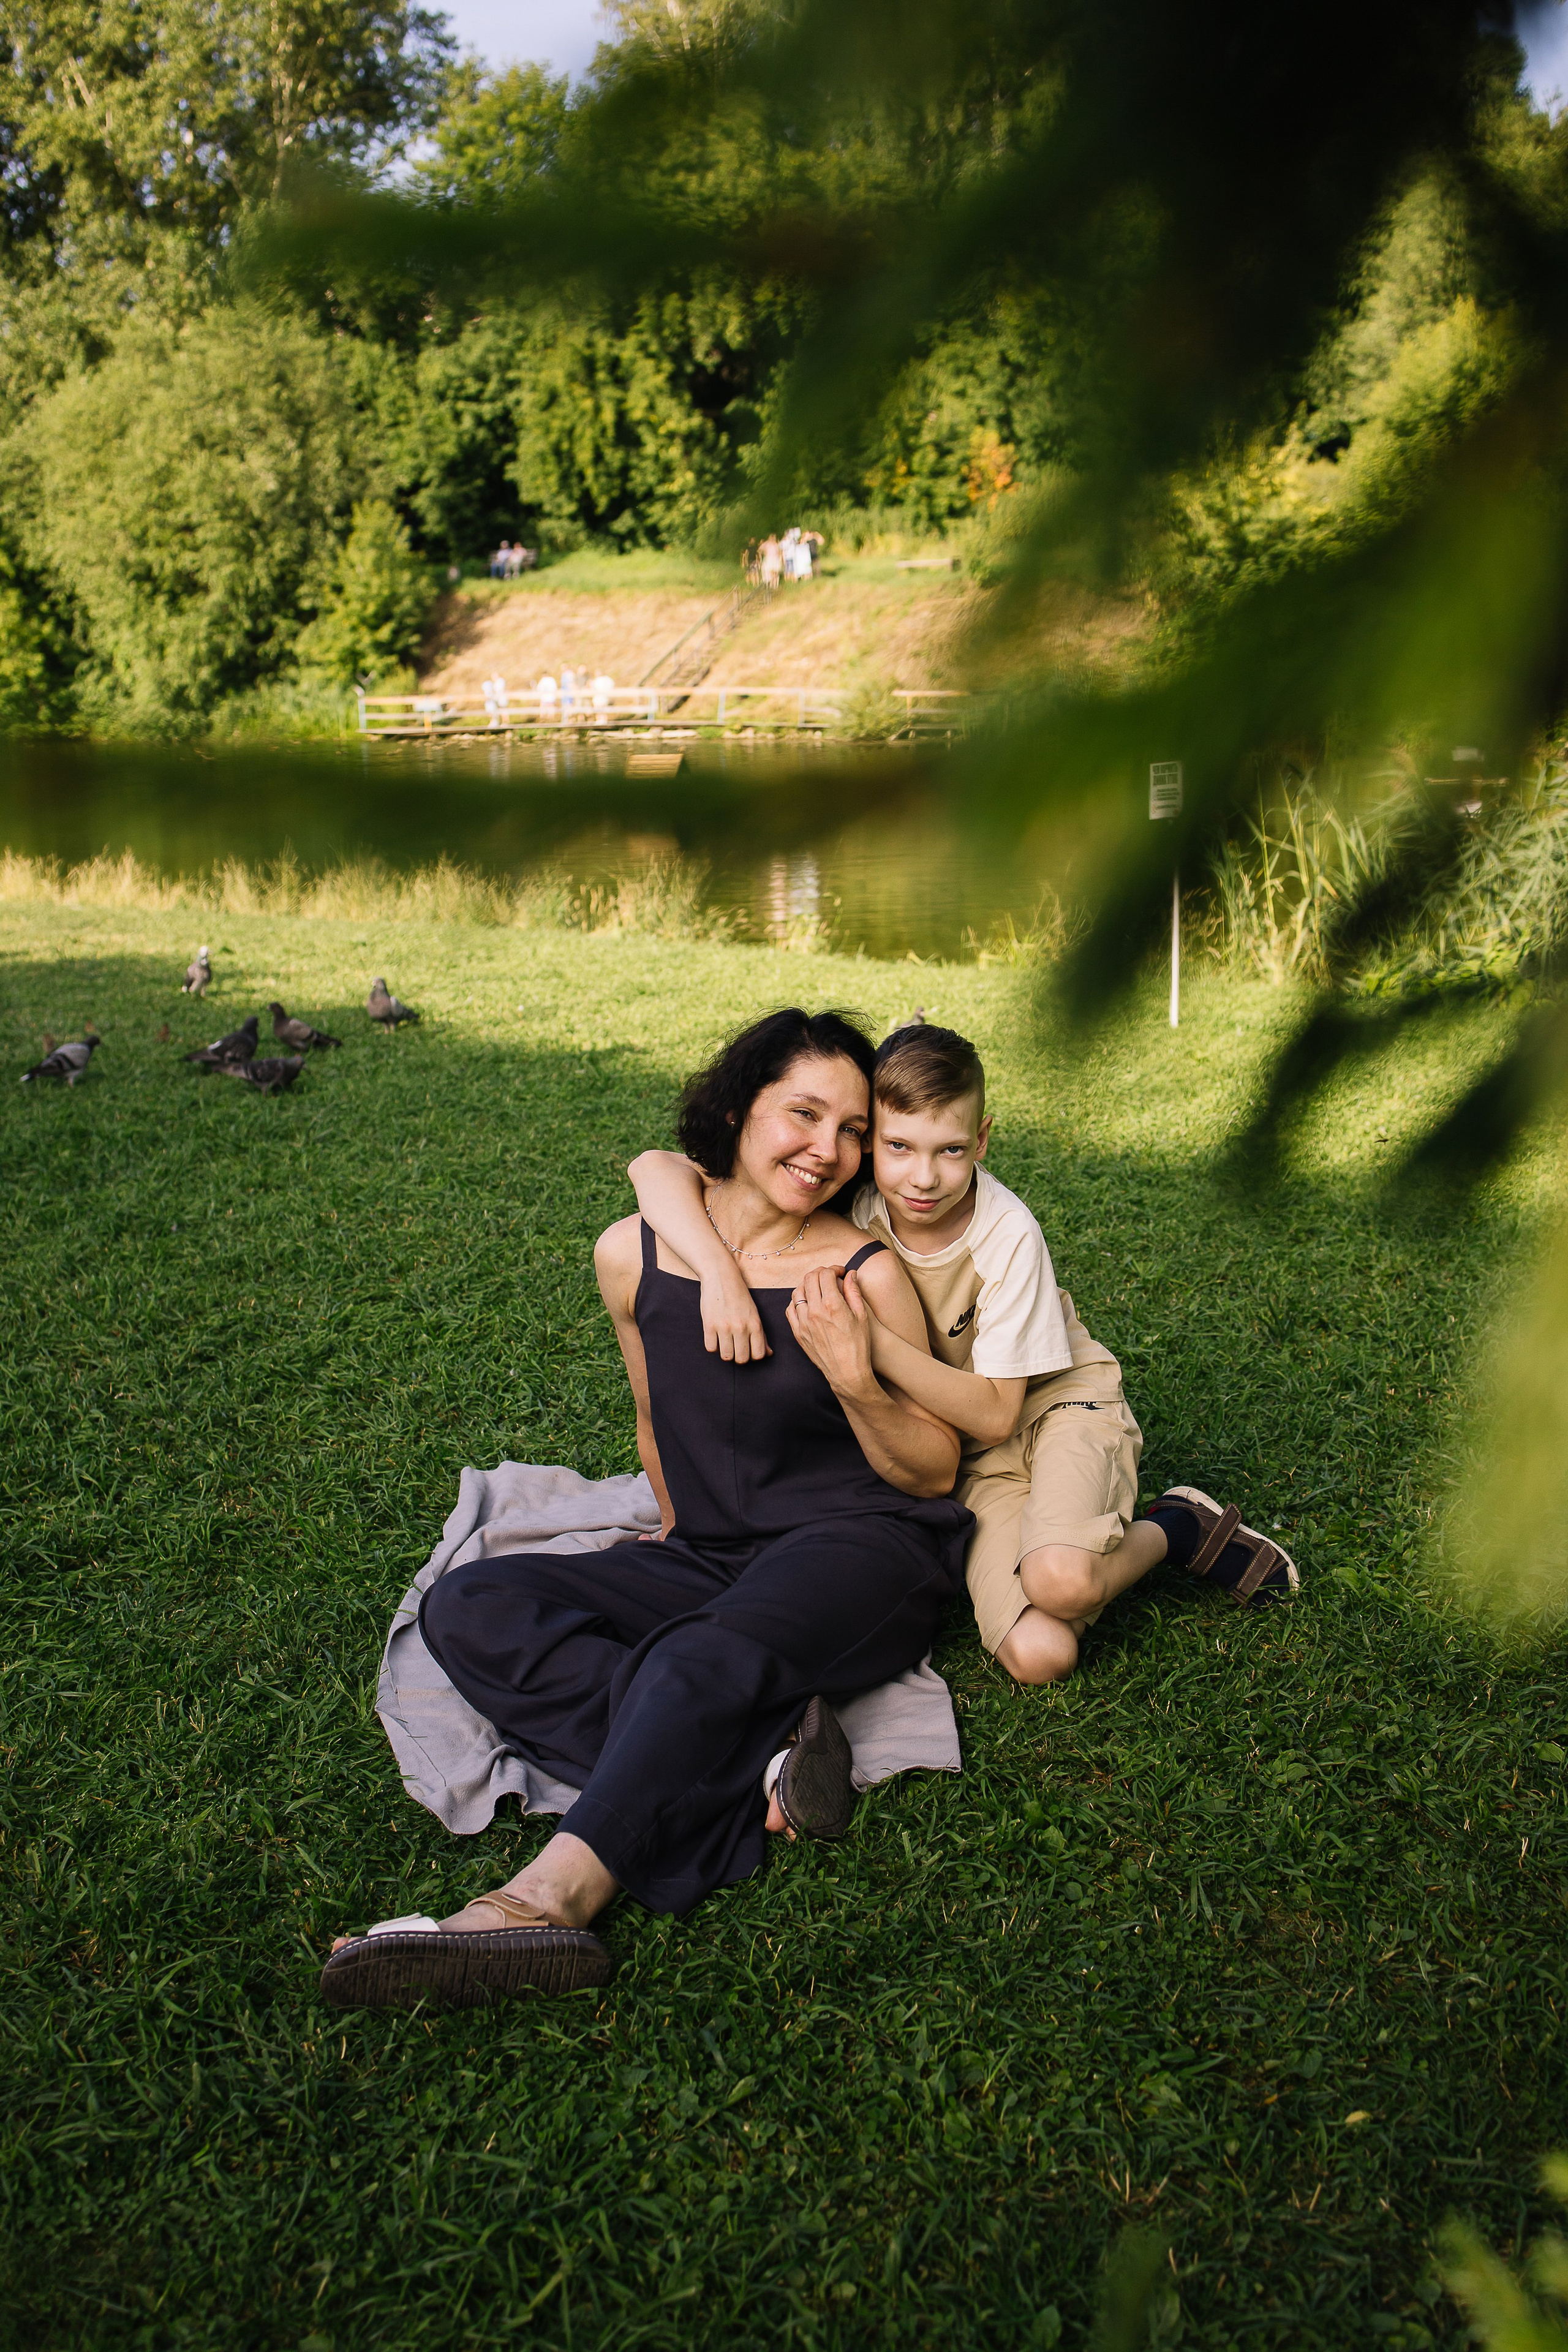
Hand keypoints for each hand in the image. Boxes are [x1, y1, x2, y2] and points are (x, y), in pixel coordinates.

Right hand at [699, 1265, 770, 1362]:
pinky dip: (713, 1345)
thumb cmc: (739, 1296)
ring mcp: (724, 1326)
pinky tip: (715, 1337)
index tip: (748, 1350)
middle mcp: (741, 1327)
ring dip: (726, 1353)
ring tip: (725, 1343)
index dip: (753, 1356)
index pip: (758, 1354)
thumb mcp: (754, 1313)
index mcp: (755, 1324)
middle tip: (735, 1349)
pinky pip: (711, 1348)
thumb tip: (768, 1353)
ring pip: (726, 1356)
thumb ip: (761, 1335)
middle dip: (739, 1357)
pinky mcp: (709, 1324)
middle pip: (742, 1359)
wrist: (721, 1277)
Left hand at [785, 1265, 876, 1400]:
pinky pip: (790, 1309)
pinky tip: (807, 1302)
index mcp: (832, 1305)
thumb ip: (854, 1292)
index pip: (825, 1274)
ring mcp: (803, 1322)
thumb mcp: (861, 1316)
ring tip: (818, 1287)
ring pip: (797, 1292)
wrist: (847, 1373)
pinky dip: (797, 1301)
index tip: (841, 1271)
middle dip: (820, 1272)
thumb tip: (850, 1274)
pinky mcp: (798, 1333)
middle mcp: (815, 1312)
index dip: (834, 1268)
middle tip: (830, 1276)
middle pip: (810, 1278)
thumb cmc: (858, 1345)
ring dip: (807, 1285)